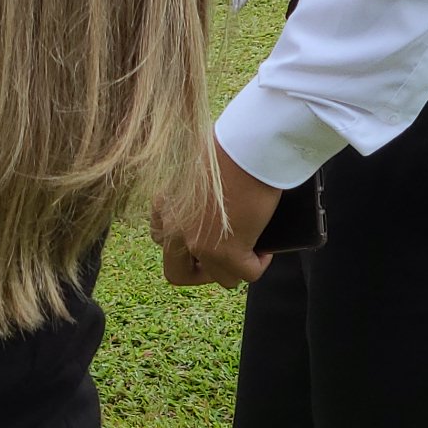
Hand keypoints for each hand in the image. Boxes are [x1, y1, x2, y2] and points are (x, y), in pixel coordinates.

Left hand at [157, 145, 282, 287]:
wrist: (248, 148)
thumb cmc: (229, 149)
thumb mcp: (198, 174)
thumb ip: (195, 198)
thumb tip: (215, 213)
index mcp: (164, 205)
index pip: (161, 240)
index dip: (184, 247)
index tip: (206, 239)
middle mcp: (175, 228)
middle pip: (177, 273)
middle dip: (202, 271)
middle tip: (224, 256)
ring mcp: (198, 243)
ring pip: (218, 278)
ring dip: (235, 269)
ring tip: (250, 251)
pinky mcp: (227, 251)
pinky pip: (245, 275)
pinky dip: (258, 265)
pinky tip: (266, 250)